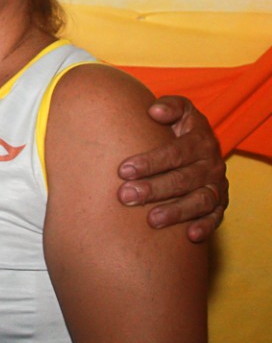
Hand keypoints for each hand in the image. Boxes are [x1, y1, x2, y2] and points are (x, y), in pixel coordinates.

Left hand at [117, 96, 227, 241]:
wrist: (196, 145)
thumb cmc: (175, 128)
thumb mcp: (178, 111)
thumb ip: (169, 107)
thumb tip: (155, 111)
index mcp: (200, 140)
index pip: (176, 152)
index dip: (150, 161)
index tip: (123, 170)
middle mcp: (211, 164)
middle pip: (184, 179)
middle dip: (154, 189)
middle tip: (126, 196)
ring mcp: (216, 185)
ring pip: (200, 201)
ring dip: (176, 211)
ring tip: (151, 220)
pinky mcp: (219, 204)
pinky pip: (215, 218)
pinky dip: (205, 227)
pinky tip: (189, 236)